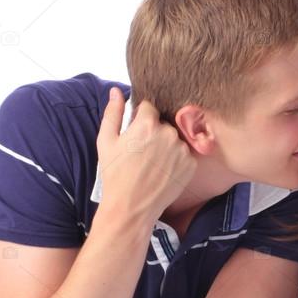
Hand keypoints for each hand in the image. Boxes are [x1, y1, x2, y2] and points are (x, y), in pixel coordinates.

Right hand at [97, 87, 196, 227]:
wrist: (131, 206)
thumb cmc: (115, 174)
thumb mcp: (106, 141)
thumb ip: (113, 112)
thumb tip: (115, 90)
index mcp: (147, 124)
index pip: (148, 107)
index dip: (140, 119)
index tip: (135, 133)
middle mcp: (168, 133)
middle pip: (163, 123)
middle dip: (154, 131)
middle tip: (142, 151)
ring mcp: (182, 149)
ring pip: (174, 138)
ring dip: (167, 145)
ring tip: (153, 163)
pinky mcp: (191, 164)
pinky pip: (184, 153)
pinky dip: (176, 159)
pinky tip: (163, 170)